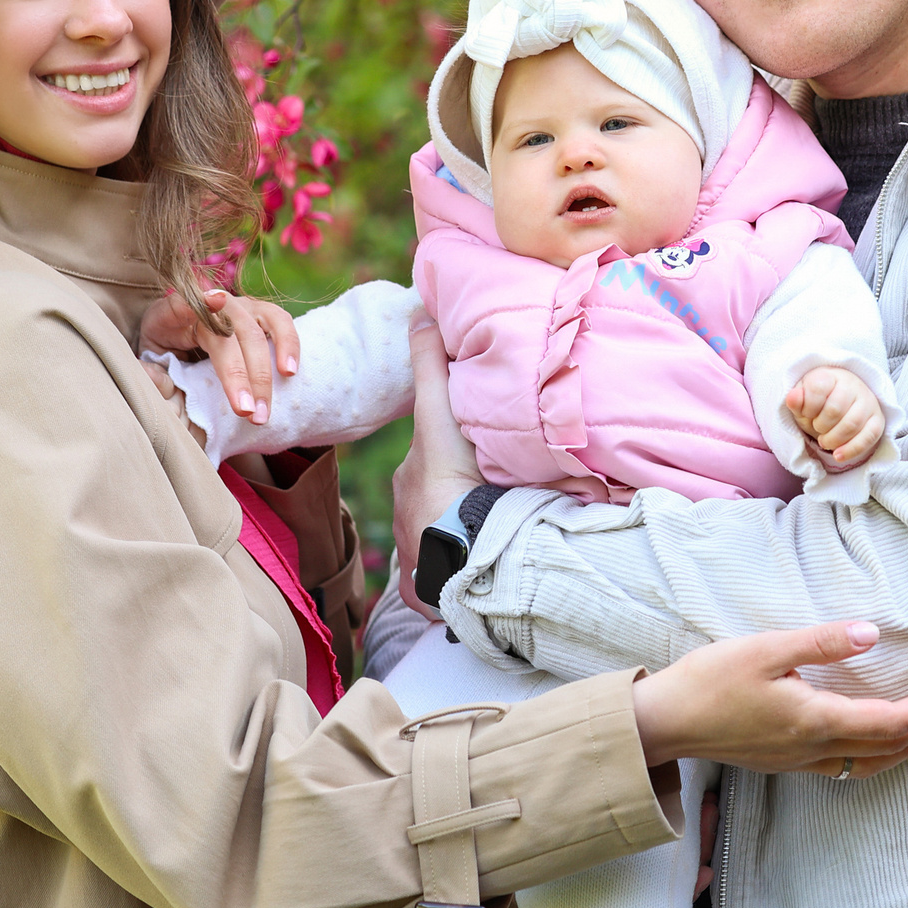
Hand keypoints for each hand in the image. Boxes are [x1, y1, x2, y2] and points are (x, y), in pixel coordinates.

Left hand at [139, 288, 298, 422]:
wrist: (180, 336)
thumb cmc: (164, 349)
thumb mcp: (149, 355)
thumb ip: (150, 368)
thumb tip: (149, 378)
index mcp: (178, 311)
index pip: (189, 304)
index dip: (204, 302)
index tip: (215, 301)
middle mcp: (214, 303)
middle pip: (231, 333)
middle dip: (241, 375)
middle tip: (244, 413)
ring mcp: (241, 306)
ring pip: (258, 330)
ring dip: (265, 370)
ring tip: (265, 407)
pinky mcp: (261, 314)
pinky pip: (281, 323)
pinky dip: (289, 345)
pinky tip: (290, 373)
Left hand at [390, 315, 483, 623]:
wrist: (463, 557)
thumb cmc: (453, 483)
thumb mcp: (440, 416)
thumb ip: (432, 366)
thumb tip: (418, 312)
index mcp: (412, 480)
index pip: (434, 456)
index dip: (453, 449)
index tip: (476, 454)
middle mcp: (407, 520)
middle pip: (439, 497)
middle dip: (460, 494)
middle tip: (497, 490)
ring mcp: (419, 561)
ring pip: (445, 536)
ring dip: (466, 533)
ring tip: (500, 531)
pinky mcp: (431, 595)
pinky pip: (448, 580)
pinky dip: (463, 571)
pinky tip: (487, 570)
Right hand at [630, 621, 907, 775]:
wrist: (665, 722)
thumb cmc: (710, 681)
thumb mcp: (766, 649)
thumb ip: (822, 643)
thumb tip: (872, 634)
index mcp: (815, 721)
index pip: (890, 722)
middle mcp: (814, 749)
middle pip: (888, 747)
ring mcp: (799, 761)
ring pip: (869, 763)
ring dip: (907, 748)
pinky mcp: (784, 762)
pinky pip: (846, 766)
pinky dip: (876, 756)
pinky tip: (875, 744)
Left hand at [785, 367, 885, 468]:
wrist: (840, 402)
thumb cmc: (818, 402)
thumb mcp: (802, 400)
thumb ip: (796, 400)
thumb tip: (792, 398)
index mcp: (831, 376)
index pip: (818, 389)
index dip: (808, 407)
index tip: (806, 413)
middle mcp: (853, 385)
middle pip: (835, 410)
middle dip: (820, 426)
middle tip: (817, 428)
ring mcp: (868, 402)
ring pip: (852, 424)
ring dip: (833, 439)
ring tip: (824, 441)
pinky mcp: (877, 420)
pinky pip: (868, 437)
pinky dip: (851, 450)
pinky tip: (838, 456)